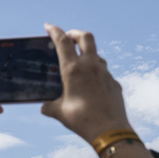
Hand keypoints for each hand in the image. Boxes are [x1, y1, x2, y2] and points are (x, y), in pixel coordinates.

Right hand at [40, 24, 132, 142]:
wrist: (110, 131)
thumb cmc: (82, 120)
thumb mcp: (60, 112)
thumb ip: (50, 107)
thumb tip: (44, 107)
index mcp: (73, 69)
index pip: (62, 41)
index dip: (54, 31)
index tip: (48, 26)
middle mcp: (90, 66)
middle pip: (85, 37)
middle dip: (75, 33)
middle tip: (69, 37)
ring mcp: (105, 73)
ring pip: (97, 54)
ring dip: (88, 53)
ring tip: (80, 63)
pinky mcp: (114, 83)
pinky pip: (104, 72)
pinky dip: (96, 72)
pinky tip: (92, 84)